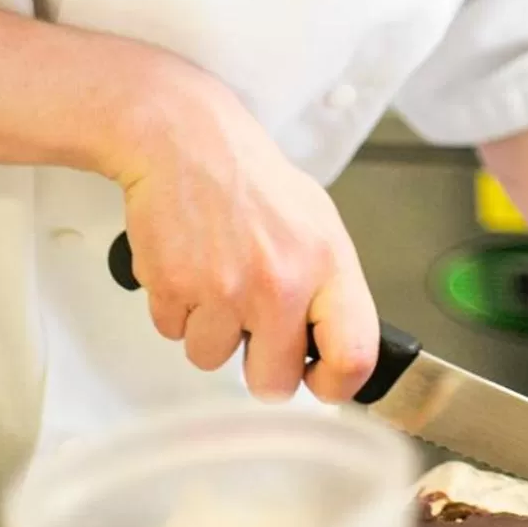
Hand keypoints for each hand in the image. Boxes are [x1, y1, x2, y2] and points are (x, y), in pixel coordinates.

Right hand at [113, 57, 378, 404]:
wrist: (187, 141)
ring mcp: (226, 289)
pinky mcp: (176, 288)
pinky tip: (189, 265)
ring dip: (210, 329)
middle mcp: (281, 282)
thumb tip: (332, 344)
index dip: (336, 384)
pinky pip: (173, 333)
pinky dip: (177, 308)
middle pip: (273, 384)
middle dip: (260, 367)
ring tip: (216, 277)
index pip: (354, 356)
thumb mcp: (317, 221)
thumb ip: (328, 287)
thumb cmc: (252, 179)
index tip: (320, 382)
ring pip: (212, 359)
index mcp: (327, 263)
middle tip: (252, 328)